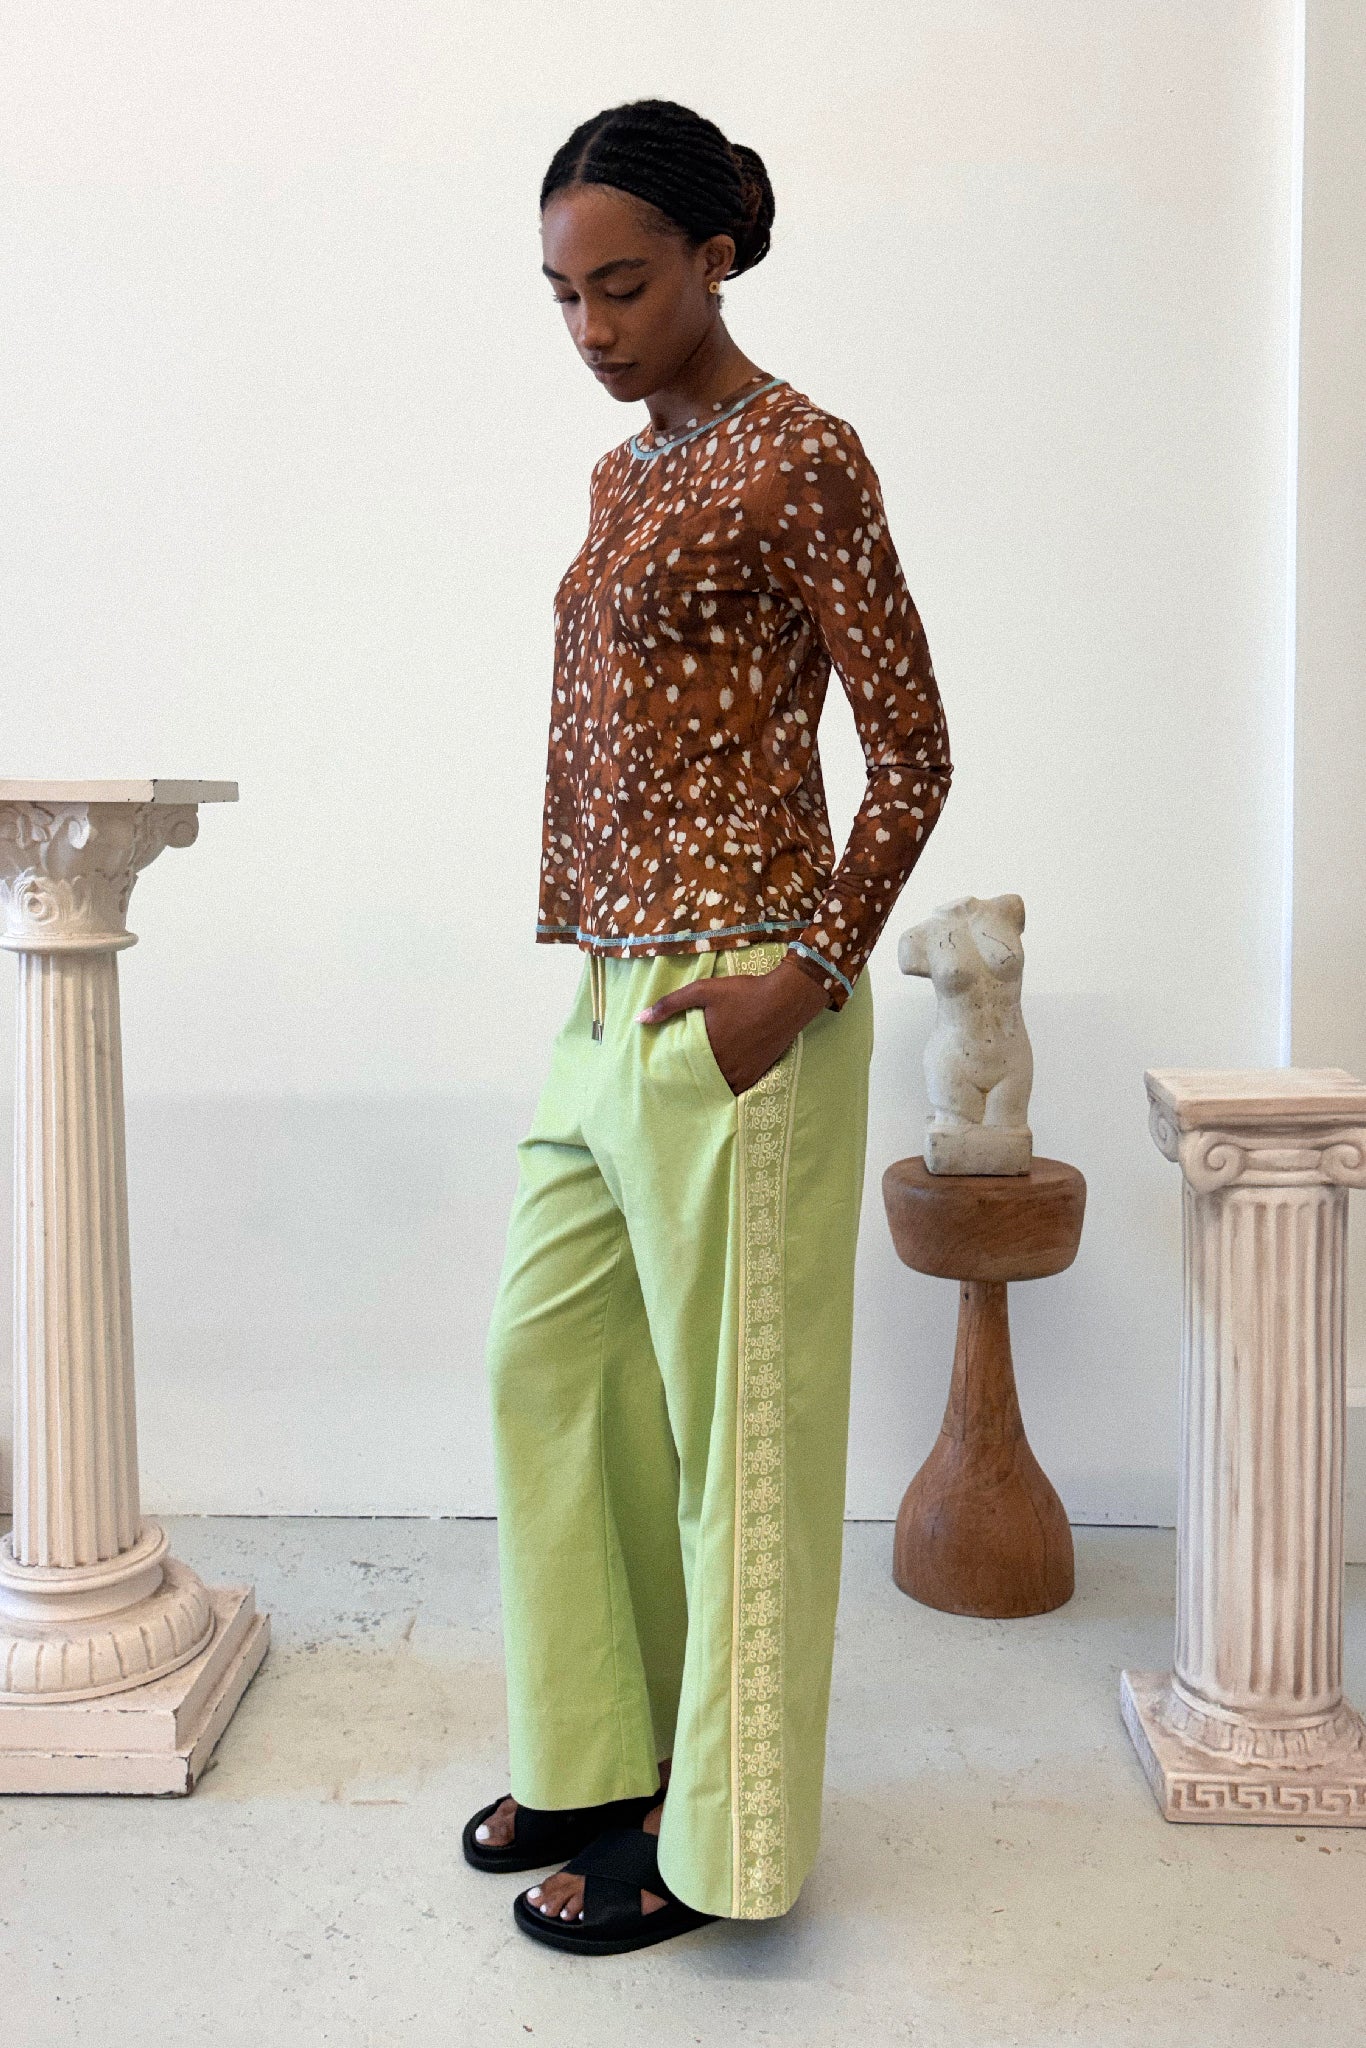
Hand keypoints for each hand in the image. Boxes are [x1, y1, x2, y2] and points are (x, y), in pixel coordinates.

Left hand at [635, 956, 829, 1095]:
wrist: (785, 1000)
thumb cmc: (743, 993)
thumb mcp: (703, 990)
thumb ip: (670, 1004)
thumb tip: (640, 1019)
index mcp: (706, 1048)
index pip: (679, 1068)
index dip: (669, 1071)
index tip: (658, 1074)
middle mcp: (723, 1066)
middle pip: (697, 1081)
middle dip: (686, 1081)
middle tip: (672, 1084)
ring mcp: (740, 1074)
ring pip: (715, 1088)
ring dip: (704, 1086)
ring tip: (693, 1085)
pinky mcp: (755, 1075)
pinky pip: (734, 1090)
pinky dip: (724, 1088)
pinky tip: (717, 1085)